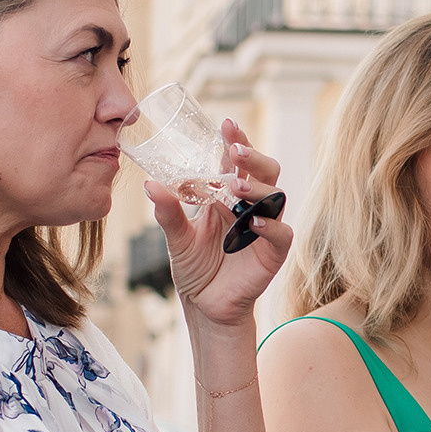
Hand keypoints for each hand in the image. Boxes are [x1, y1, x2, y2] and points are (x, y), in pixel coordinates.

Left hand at [148, 119, 292, 327]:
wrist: (205, 307)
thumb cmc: (195, 269)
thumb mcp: (177, 239)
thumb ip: (168, 212)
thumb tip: (150, 184)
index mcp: (229, 196)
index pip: (237, 162)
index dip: (235, 141)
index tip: (226, 124)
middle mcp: (252, 206)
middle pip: (266, 170)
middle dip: (253, 156)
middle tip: (236, 150)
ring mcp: (266, 228)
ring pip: (276, 197)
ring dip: (257, 188)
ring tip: (236, 186)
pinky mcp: (273, 253)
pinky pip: (281, 233)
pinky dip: (269, 226)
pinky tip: (252, 221)